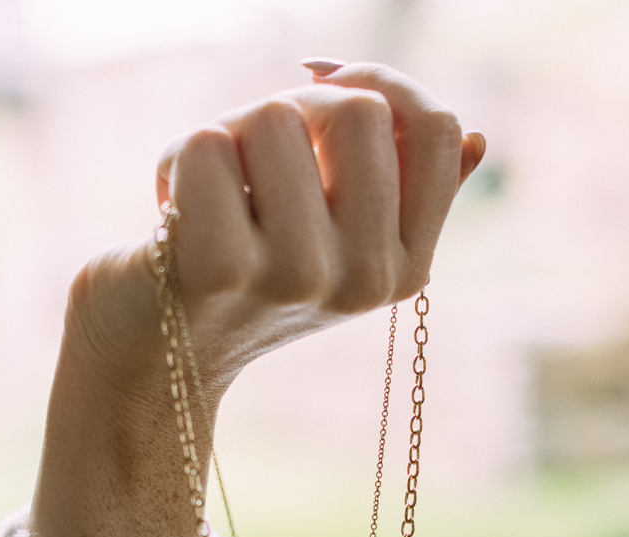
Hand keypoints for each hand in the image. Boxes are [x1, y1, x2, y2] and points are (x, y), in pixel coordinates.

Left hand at [31, 64, 484, 536]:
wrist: (153, 359)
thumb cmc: (241, 280)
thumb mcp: (330, 239)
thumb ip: (399, 189)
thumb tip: (475, 137)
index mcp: (404, 270)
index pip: (437, 131)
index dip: (380, 85)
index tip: (322, 95)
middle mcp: (364, 280)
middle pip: (356, 110)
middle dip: (291, 109)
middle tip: (248, 163)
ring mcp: (297, 277)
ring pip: (274, 117)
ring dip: (226, 136)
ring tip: (208, 199)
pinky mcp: (221, 269)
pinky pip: (206, 146)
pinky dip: (175, 162)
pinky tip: (172, 219)